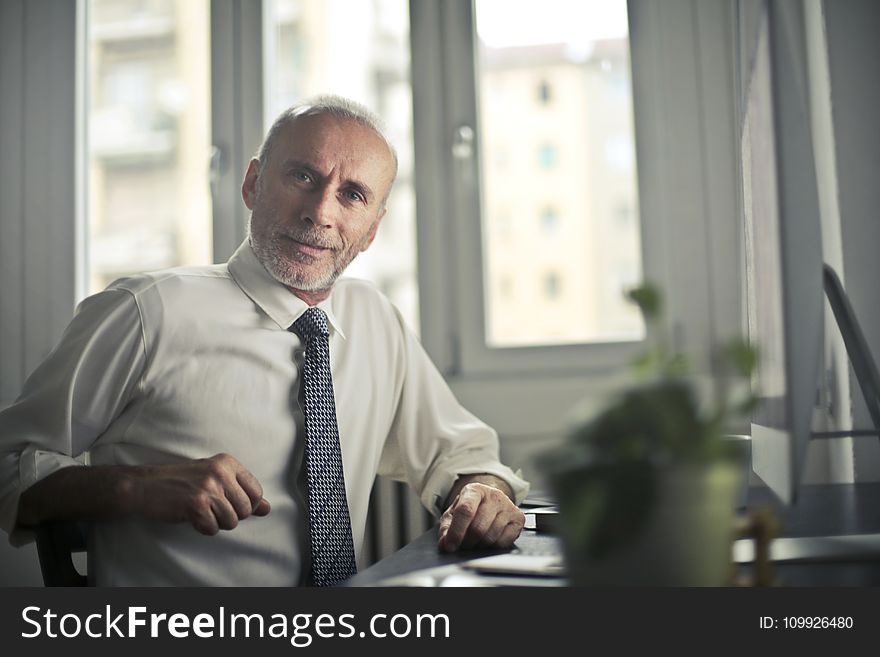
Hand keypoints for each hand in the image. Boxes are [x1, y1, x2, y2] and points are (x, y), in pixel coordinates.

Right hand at [129, 453, 270, 534]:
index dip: (246, 505)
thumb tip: (267, 509)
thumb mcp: (215, 480)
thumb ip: (242, 492)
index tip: (228, 503)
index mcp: (228, 463)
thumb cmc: (181, 483)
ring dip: (216, 523)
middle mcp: (221, 472)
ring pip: (232, 521)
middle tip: (210, 508)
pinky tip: (191, 517)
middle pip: (246, 509)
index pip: (257, 492)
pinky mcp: (196, 504)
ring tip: (200, 511)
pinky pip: (213, 528)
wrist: (144, 485)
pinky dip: (203, 528)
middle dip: (230, 516)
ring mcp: (209, 487)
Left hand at [437, 482, 524, 551]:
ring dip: (479, 545)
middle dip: (467, 541)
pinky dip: (493, 546)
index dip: (456, 532)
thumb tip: (445, 544)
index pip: (465, 511)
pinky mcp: (519, 518)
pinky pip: (504, 542)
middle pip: (478, 528)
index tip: (450, 546)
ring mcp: (508, 506)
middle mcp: (494, 495)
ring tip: (475, 541)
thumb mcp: (453, 514)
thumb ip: (446, 529)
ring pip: (491, 537)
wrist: (490, 501)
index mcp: (474, 490)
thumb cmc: (471, 508)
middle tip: (463, 543)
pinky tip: (489, 540)